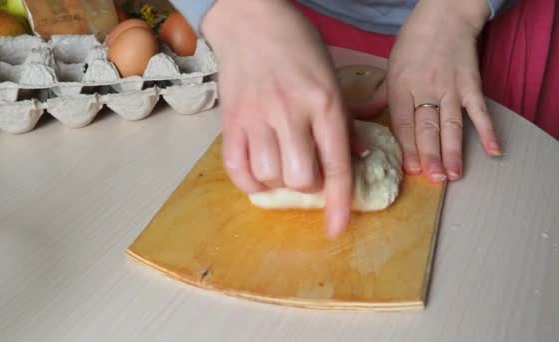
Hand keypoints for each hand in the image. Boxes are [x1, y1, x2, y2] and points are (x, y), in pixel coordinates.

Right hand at [202, 0, 359, 236]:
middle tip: (306, 170)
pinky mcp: (230, 121)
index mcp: (323, 102)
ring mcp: (256, 118)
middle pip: (301, 179)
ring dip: (278, 183)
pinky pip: (237, 169)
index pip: (336, 164)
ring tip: (280, 166)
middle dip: (308, 185)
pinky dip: (249, 182)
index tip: (337, 228)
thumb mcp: (331, 78)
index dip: (339, 203)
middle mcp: (290, 113)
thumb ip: (343, 120)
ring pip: (269, 177)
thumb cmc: (297, 47)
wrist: (250, 21)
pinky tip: (258, 173)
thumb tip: (358, 157)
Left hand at [363, 0, 501, 181]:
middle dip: (429, 155)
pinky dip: (488, 130)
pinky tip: (493, 150)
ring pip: (451, 124)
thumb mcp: (391, 68)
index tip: (410, 168)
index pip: (403, 123)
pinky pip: (480, 111)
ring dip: (453, 150)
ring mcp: (451, 88)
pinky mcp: (471, 84)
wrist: (445, 15)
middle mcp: (425, 89)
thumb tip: (366, 118)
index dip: (407, 147)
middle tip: (432, 178)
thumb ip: (383, 97)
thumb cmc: (414, 43)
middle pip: (427, 127)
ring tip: (453, 174)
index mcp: (401, 87)